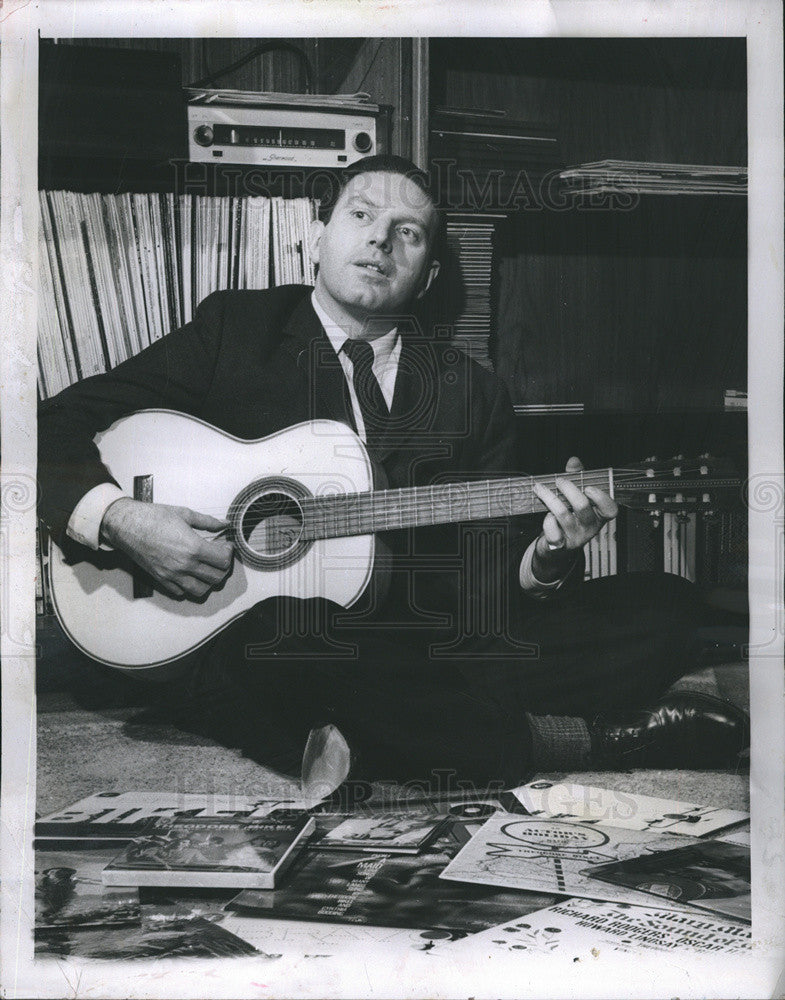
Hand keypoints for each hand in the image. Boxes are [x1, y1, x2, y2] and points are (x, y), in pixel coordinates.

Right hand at [100, 498, 233, 599]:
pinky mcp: (161, 580)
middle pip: (216, 577)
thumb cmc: (153, 517)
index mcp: (193, 547)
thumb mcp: (184, 514)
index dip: (229, 553)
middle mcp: (184, 565)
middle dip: (223, 567)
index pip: (223, 561)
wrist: (127, 525)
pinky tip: (189, 574)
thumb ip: (207, 522)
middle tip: (219, 556)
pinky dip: (189, 587)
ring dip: (208, 581)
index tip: (226, 545)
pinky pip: (181, 592)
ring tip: (207, 568)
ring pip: (201, 590)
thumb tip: (224, 524)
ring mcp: (172, 575)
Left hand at [532, 456, 618, 576]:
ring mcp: (575, 537)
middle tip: (558, 480)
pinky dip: (547, 521)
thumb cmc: (569, 516)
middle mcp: (589, 528)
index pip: (610, 510)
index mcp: (598, 515)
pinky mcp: (560, 545)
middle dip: (569, 490)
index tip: (588, 487)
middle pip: (582, 507)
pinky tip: (545, 514)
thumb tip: (573, 461)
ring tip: (540, 488)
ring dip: (550, 498)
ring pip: (564, 515)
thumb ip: (577, 477)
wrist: (555, 546)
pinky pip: (553, 532)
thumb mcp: (575, 496)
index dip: (602, 498)